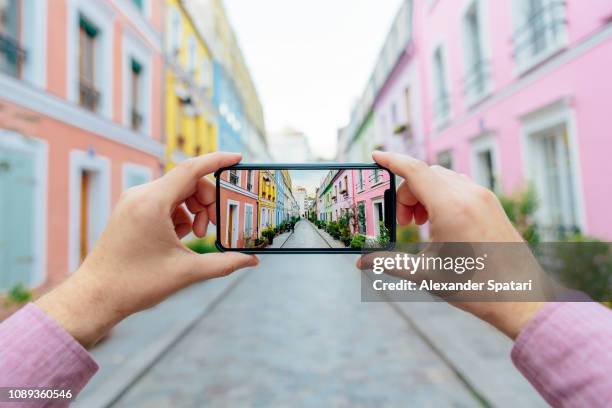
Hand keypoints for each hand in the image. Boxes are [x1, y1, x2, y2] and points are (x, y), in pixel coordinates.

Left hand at [36, 152, 258, 347]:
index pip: (191, 169)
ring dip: (194, 209)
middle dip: (208, 201)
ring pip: (177, 191)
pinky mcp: (131, 210)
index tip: (238, 158)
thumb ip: (224, 263)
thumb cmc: (136, 284)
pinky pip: (164, 201)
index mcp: (152, 203)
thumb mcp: (186, 272)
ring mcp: (133, 201)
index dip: (218, 161)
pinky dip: (179, 214)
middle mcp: (140, 195)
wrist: (96, 296)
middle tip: (214, 227)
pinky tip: (179, 238)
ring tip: (196, 237)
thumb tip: (252, 260)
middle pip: (188, 181)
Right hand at [366, 151, 543, 338]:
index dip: (392, 160)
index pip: (415, 170)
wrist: (521, 299)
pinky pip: (460, 187)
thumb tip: (362, 263)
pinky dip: (442, 196)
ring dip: (424, 193)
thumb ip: (389, 264)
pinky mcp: (493, 205)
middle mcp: (469, 195)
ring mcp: (485, 198)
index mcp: (451, 208)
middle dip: (406, 192)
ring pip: (443, 179)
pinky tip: (440, 223)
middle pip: (426, 175)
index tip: (376, 156)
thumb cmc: (474, 288)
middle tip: (402, 223)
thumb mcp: (425, 275)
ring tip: (420, 225)